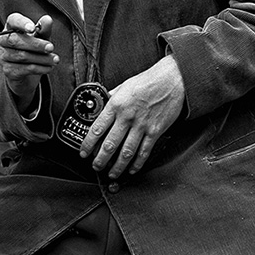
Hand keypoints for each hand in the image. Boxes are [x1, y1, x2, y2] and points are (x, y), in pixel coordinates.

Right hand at [0, 13, 58, 113]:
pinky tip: (49, 67)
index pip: (13, 20)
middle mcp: (2, 41)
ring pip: (22, 56)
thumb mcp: (40, 37)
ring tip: (55, 59)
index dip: (22, 23)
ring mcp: (3, 56)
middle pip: (15, 40)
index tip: (33, 28)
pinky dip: (39, 68)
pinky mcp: (8, 71)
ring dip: (42, 58)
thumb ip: (43, 29)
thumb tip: (48, 19)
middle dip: (35, 44)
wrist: (26, 73)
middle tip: (51, 47)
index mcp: (10, 27)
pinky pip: (24, 69)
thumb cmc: (33, 48)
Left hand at [80, 55, 184, 177]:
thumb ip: (113, 97)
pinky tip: (132, 169)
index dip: (88, 143)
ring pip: (126, 152)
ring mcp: (141, 126)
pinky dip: (137, 163)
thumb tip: (103, 103)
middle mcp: (127, 117)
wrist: (171, 80)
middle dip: (100, 159)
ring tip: (111, 173)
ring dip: (117, 166)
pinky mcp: (155, 131)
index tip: (84, 152)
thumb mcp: (124, 85)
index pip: (97, 128)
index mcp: (116, 104)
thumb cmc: (148, 81)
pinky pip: (144, 152)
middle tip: (96, 166)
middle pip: (110, 144)